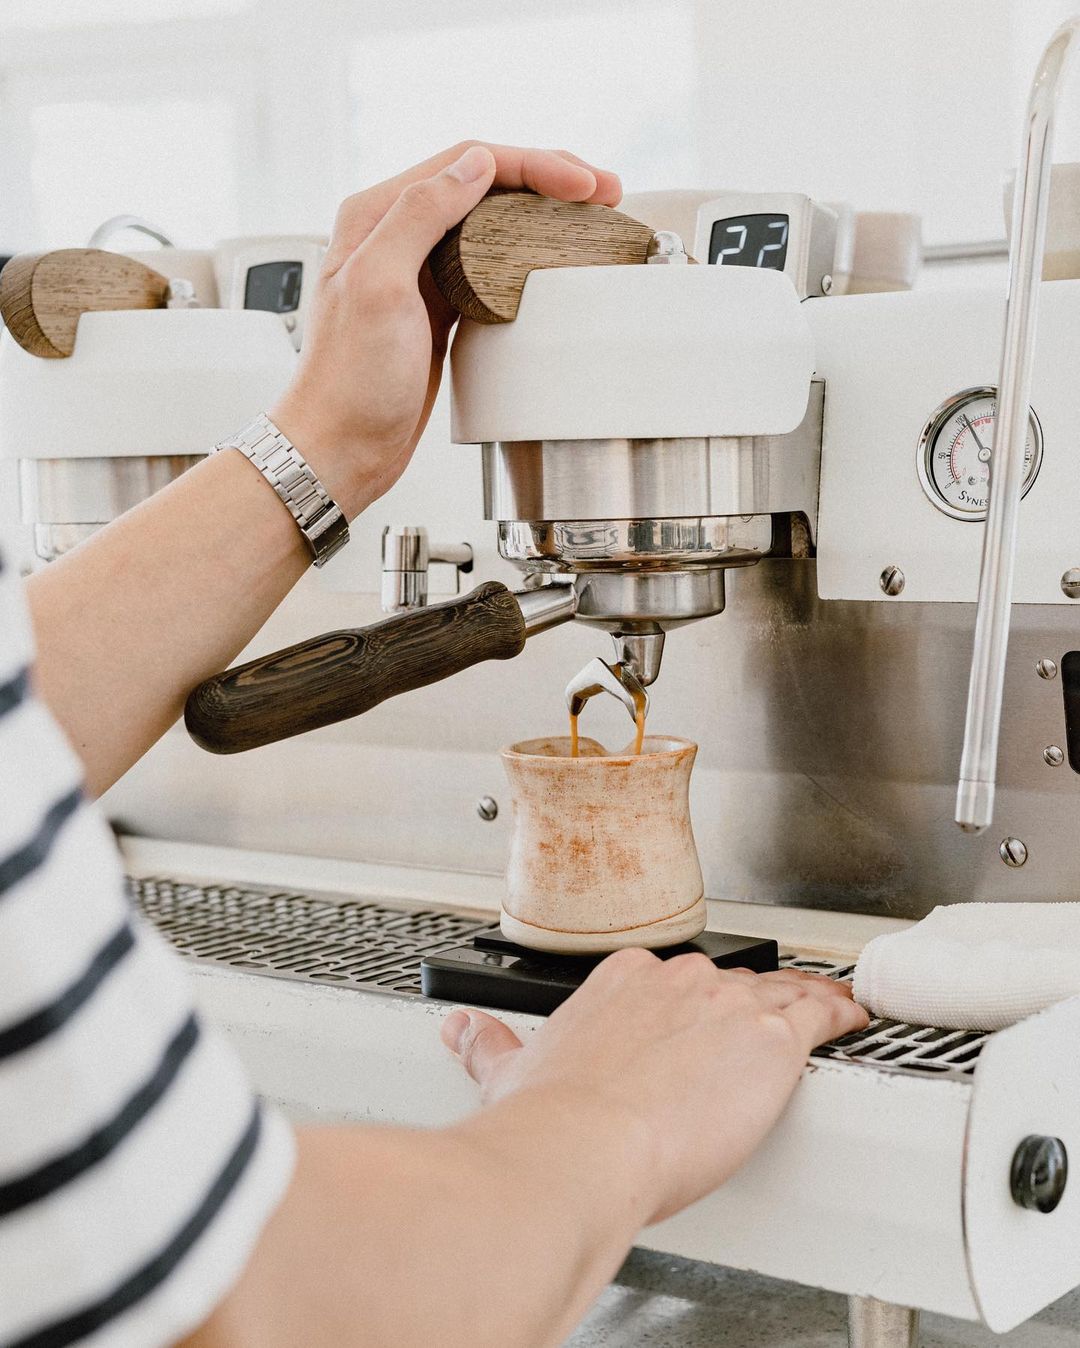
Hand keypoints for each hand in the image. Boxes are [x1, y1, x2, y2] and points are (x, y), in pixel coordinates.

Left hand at [270, 142, 620, 518]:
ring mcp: (419, 271)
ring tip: (589, 217)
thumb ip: (419, 216)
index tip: (579, 184)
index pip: (466, 164)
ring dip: (542, 212)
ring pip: (492, 221)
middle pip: (485, 184)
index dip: (532, 166)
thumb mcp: (380, 287)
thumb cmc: (349, 381)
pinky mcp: (438, 307)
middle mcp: (395, 234)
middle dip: (548, 180)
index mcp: (376, 216)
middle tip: (602, 192)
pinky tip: (552, 259)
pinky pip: (490, 262)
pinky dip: (527, 253)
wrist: (341, 446)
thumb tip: (472, 167)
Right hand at [443, 950, 867, 1224]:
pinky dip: (839, 1015)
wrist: (580, 1147)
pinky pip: (819, 1016)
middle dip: (738, 1011)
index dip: (694, 1003)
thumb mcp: (512, 1068)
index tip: (696, 1021)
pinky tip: (851, 1019)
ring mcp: (726, 1006)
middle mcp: (677, 981)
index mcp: (623, 980)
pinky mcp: (769, 1042)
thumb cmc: (551, 1118)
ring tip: (820, 1015)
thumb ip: (489, 1044)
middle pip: (728, 985)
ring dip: (799, 1006)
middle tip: (749, 1039)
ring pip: (777, 995)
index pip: (674, 979)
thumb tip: (462, 1031)